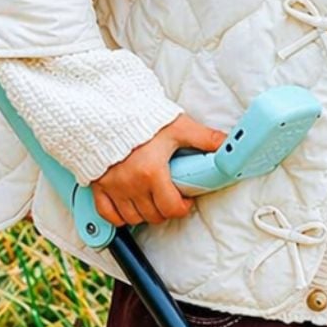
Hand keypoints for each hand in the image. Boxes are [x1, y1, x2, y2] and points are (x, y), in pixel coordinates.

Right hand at [90, 113, 225, 227]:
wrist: (108, 109)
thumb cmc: (142, 118)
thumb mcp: (179, 127)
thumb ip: (205, 139)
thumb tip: (228, 145)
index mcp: (152, 173)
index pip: (171, 208)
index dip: (183, 207)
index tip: (185, 199)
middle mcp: (131, 184)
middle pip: (154, 215)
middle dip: (166, 210)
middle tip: (170, 197)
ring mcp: (113, 187)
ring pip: (133, 218)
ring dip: (146, 213)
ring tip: (152, 201)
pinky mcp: (99, 185)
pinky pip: (108, 214)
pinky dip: (120, 217)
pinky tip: (129, 208)